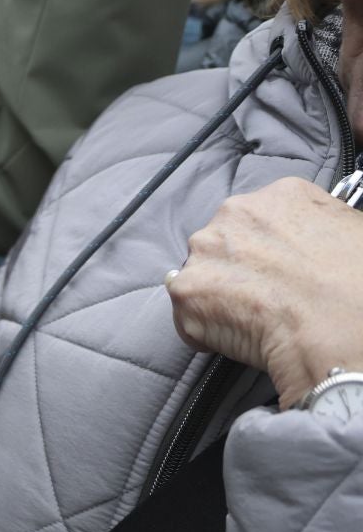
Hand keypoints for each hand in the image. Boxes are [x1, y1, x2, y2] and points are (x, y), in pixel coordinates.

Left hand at [169, 177, 362, 406]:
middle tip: (266, 295)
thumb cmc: (356, 283)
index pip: (260, 219)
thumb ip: (322, 224)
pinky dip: (207, 330)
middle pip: (224, 242)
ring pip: (202, 275)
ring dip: (218, 296)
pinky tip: (240, 336)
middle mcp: (234, 213)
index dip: (269, 249)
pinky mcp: (186, 291)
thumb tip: (311, 242)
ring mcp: (204, 251)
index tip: (280, 268)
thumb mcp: (356, 231)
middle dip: (237, 268)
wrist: (338, 325)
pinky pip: (189, 315)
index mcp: (281, 195)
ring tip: (254, 317)